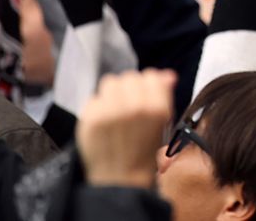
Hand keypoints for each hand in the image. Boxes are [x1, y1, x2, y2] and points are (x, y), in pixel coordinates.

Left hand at [77, 69, 175, 188]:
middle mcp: (134, 107)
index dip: (148, 85)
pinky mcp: (89, 120)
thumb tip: (167, 75)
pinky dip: (98, 108)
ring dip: (113, 93)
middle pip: (129, 77)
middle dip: (130, 88)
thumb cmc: (144, 153)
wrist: (120, 181)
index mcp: (156, 108)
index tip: (145, 95)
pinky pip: (93, 99)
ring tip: (114, 110)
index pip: (150, 76)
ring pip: (110, 82)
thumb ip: (164, 96)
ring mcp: (109, 112)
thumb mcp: (163, 125)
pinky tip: (103, 122)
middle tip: (128, 104)